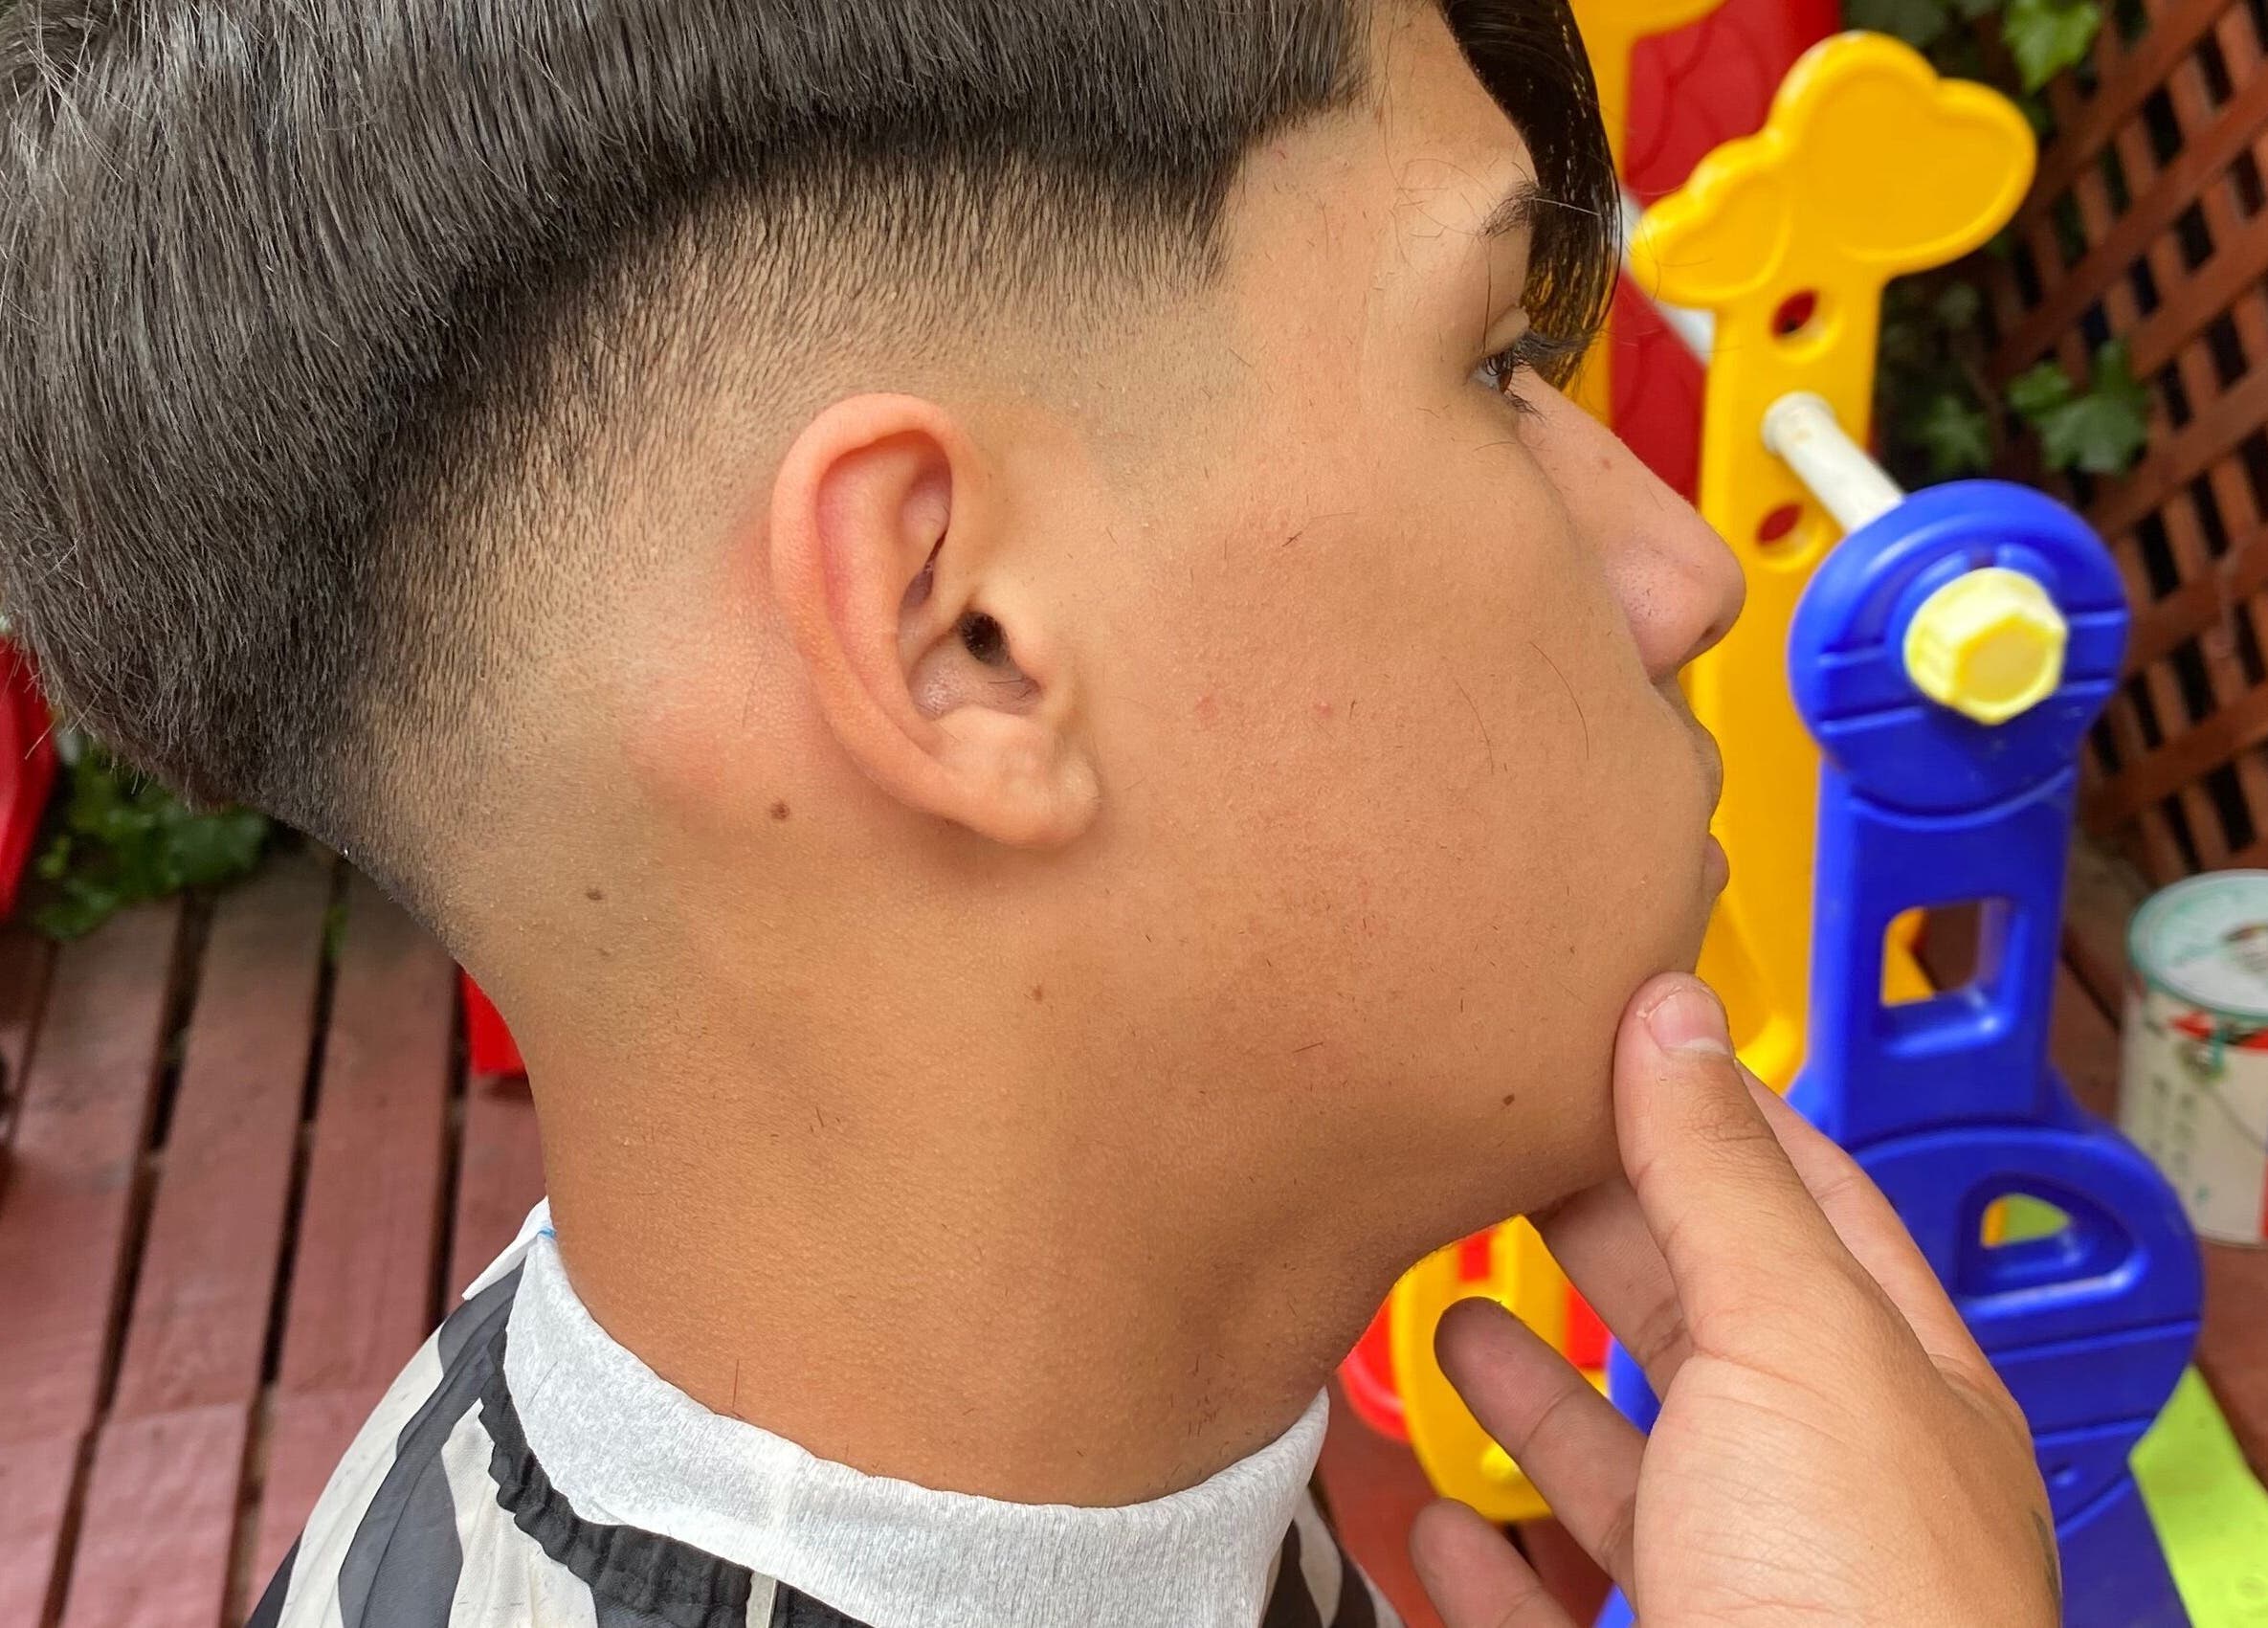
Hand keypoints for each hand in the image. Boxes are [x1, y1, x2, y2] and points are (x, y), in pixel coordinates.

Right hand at [1410, 973, 2057, 1626]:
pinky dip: (1483, 1563)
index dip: (1710, 1111)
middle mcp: (1821, 1490)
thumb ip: (1721, 1178)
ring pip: (1621, 1475)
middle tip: (1499, 1143)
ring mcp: (1735, 1598)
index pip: (1805, 1203)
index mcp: (1889, 1385)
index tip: (1610, 1038)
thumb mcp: (1792, 1341)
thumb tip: (1671, 1012)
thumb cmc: (1858, 1609)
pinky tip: (1438, 1524)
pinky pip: (1551, 1614)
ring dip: (1533, 1396)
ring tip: (1452, 1311)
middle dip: (1602, 1228)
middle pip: (1696, 1324)